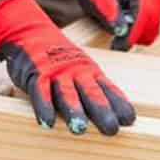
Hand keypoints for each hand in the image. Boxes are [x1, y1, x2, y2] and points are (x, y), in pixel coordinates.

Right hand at [0, 0, 136, 134]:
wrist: (30, 31)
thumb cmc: (60, 57)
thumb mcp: (83, 67)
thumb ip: (96, 87)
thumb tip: (118, 107)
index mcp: (91, 71)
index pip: (108, 89)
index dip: (118, 104)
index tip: (129, 120)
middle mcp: (76, 72)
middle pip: (91, 93)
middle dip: (102, 111)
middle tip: (111, 129)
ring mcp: (56, 72)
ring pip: (67, 94)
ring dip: (74, 110)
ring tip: (80, 128)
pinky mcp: (35, 74)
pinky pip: (40, 91)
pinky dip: (43, 106)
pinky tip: (47, 121)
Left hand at [67, 0, 159, 50]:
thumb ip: (107, 8)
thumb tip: (118, 27)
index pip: (146, 11)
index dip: (136, 31)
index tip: (124, 45)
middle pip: (153, 23)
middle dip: (135, 36)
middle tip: (115, 44)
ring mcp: (156, 2)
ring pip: (152, 30)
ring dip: (136, 36)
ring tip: (117, 33)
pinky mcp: (154, 12)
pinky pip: (150, 30)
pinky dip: (137, 35)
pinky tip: (124, 29)